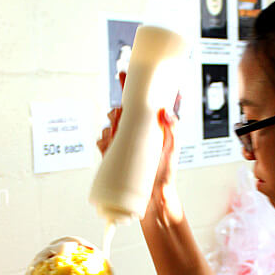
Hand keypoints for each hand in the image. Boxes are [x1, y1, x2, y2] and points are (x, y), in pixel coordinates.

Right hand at [96, 72, 181, 223]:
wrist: (154, 200)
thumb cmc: (166, 175)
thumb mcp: (173, 148)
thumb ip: (173, 128)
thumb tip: (165, 112)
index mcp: (149, 127)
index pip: (138, 103)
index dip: (129, 87)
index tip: (124, 74)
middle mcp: (135, 134)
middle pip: (120, 112)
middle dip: (117, 109)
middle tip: (119, 113)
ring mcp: (123, 146)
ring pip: (109, 125)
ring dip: (110, 124)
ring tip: (115, 129)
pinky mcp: (113, 158)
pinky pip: (102, 143)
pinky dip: (102, 140)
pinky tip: (107, 143)